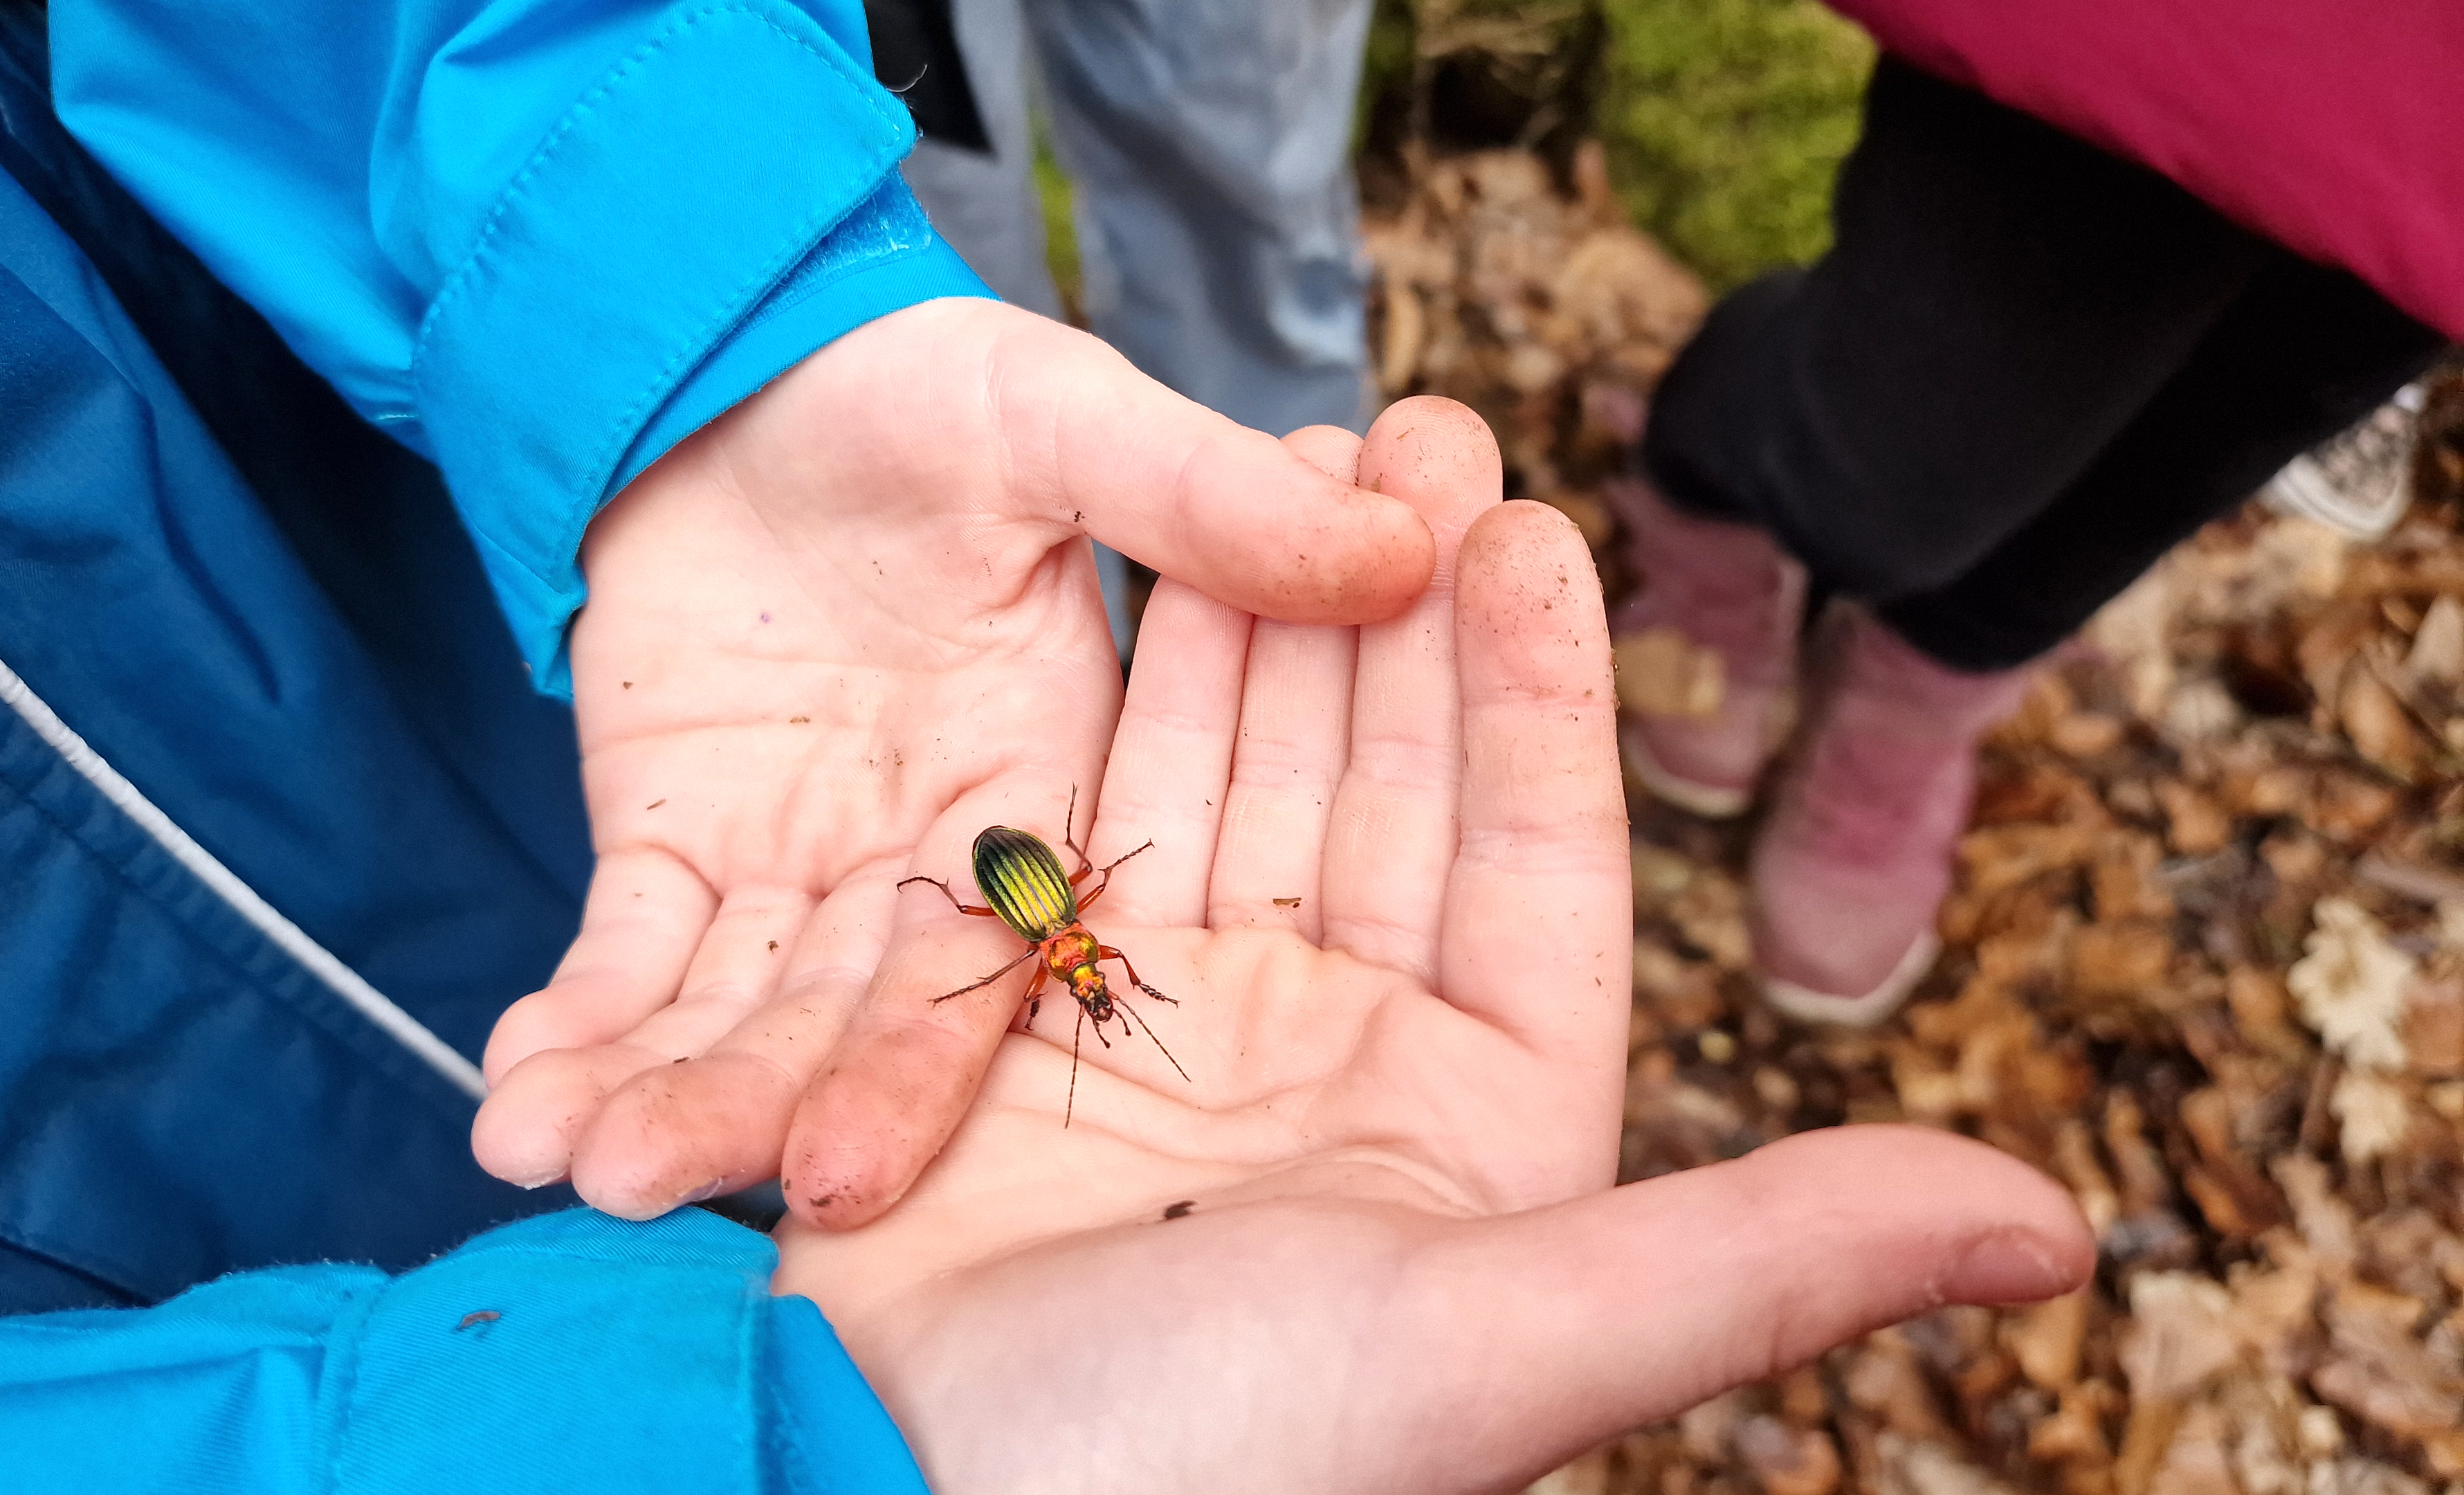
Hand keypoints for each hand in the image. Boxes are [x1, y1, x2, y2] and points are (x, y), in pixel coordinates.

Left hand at [470, 299, 1435, 1215]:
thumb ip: (1206, 495)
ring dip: (653, 1089)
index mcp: (1048, 796)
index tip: (841, 1167)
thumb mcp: (1065, 421)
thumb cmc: (923, 386)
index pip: (996, 960)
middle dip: (757, 1108)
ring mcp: (806, 870)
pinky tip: (514, 1098)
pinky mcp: (680, 851)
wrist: (749, 360)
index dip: (923, 1066)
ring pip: (738, 1013)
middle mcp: (935, 868)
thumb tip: (1406, 539)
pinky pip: (630, 957)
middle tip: (648, 1191)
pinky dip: (578, 1022)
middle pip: (851, 1021)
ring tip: (555, 1165)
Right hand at [773, 402, 2092, 1493]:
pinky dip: (1126, 702)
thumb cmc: (1198, 1463)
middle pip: (1390, 794)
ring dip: (1271, 620)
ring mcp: (1184, 1032)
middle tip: (1412, 419)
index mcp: (1479, 1138)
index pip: (1535, 869)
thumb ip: (1760, 1260)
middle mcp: (1343, 1072)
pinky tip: (1147, 571)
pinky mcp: (1032, 1018)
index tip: (1533, 524)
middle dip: (1402, 612)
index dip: (1536, 696)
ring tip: (1286, 450)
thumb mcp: (1500, 1349)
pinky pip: (1101, 818)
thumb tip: (2061, 1232)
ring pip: (1249, 779)